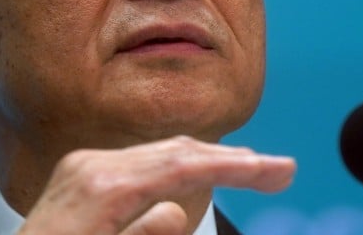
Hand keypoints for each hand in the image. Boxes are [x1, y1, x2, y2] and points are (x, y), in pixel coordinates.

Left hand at [17, 135, 294, 234]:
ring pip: (161, 153)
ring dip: (209, 159)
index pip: (183, 166)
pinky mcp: (79, 174)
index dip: (237, 166)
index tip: (281, 171)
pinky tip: (200, 170)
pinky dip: (177, 165)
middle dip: (232, 158)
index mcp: (101, 188)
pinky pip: (140, 163)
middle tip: (283, 171)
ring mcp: (83, 167)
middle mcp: (91, 166)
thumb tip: (174, 210)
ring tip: (252, 169)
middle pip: (177, 151)